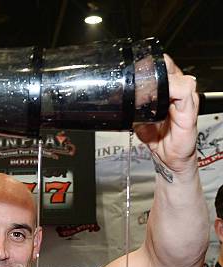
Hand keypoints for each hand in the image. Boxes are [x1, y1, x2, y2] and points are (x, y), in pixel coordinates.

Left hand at [135, 55, 198, 173]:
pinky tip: (161, 99)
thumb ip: (133, 109)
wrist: (168, 158)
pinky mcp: (190, 109)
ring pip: (176, 75)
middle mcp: (177, 90)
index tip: (135, 73)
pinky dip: (172, 90)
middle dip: (152, 71)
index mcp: (166, 89)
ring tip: (147, 95)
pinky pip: (184, 90)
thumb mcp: (138, 121)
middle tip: (140, 83)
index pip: (159, 66)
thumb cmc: (157, 139)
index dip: (147, 66)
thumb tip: (118, 102)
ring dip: (160, 81)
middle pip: (167, 66)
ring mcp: (185, 98)